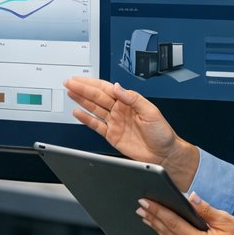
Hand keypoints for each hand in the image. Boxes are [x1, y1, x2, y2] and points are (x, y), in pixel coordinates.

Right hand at [64, 76, 198, 188]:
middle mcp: (120, 111)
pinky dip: (86, 119)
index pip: (107, 89)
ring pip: (94, 108)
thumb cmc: (163, 133)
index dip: (92, 84)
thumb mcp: (150, 112)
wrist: (164, 155)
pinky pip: (96, 125)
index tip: (80, 79)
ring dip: (81, 100)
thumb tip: (117, 88)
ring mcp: (115, 123)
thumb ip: (132, 99)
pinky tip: (78, 112)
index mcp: (129, 102)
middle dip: (82, 89)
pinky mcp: (112, 136)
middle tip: (69, 82)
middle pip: (97, 97)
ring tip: (70, 92)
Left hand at [137, 193, 233, 234]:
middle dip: (153, 219)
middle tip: (140, 207)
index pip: (173, 224)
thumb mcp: (227, 221)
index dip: (157, 211)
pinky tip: (163, 230)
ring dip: (158, 229)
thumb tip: (189, 197)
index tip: (145, 202)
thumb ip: (205, 210)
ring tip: (147, 216)